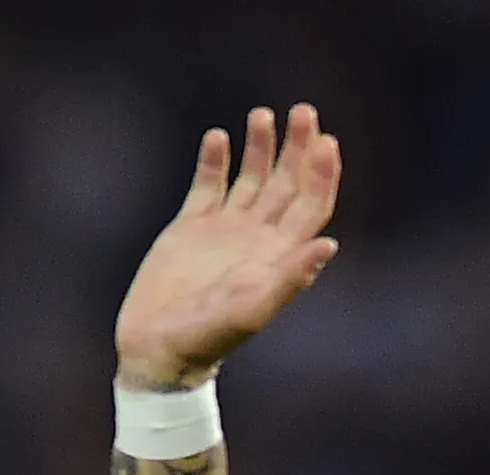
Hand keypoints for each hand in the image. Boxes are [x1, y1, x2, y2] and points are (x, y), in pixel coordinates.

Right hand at [114, 104, 343, 390]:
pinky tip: (218, 137)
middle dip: (298, 148)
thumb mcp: (252, 308)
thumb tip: (330, 244)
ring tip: (262, 114)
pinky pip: (208, 185)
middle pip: (288, 184)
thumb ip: (291, 278)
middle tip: (304, 111)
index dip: (322, 174)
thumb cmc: (209, 338)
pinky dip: (214, 161)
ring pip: (252, 178)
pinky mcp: (191, 227)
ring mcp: (225, 230)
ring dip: (260, 146)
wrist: (160, 348)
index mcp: (278, 256)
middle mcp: (257, 238)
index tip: (325, 141)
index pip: (311, 206)